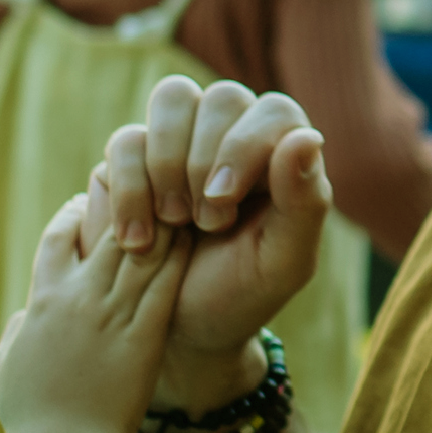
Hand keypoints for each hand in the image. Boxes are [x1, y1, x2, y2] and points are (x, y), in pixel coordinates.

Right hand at [0, 184, 183, 432]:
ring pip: (140, 249)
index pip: (58, 236)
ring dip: (160, 220)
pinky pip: (165, 284)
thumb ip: (21, 328)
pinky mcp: (145, 336)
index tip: (88, 205)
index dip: (75, 213)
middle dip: (128, 205)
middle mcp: (79, 298)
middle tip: (148, 191)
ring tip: (178, 199)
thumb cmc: (32, 414)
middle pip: (107, 230)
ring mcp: (113, 315)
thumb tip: (29, 315)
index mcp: (43, 299)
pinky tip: (194, 236)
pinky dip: (178, 255)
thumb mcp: (9, 361)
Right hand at [96, 82, 332, 402]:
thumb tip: (305, 138)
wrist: (175, 333)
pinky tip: (139, 237)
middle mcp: (232, 136)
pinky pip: (126, 140)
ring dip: (168, 162)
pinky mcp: (130, 160)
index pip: (275, 111)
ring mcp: (179, 142)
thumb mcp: (282, 264)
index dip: (246, 146)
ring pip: (173, 99)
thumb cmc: (239, 295)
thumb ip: (304, 204)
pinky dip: (130, 188)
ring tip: (172, 222)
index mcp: (281, 156)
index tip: (224, 201)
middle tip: (205, 223)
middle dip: (206, 161)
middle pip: (222, 98)